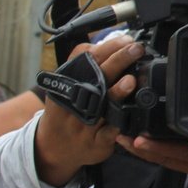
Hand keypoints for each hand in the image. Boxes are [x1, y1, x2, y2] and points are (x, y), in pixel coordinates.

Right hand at [34, 35, 142, 186]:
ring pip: (103, 106)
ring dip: (117, 92)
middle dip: (117, 61)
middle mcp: (73, 102)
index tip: (126, 39)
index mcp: (66, 83)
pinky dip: (120, 122)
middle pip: (96, 77)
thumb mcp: (66, 84)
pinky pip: (110, 132)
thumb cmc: (66, 109)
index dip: (107, 47)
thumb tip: (115, 42)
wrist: (52, 148)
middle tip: (136, 49)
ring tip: (129, 81)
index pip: (84, 58)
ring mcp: (84, 124)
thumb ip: (87, 64)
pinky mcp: (96, 142)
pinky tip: (130, 113)